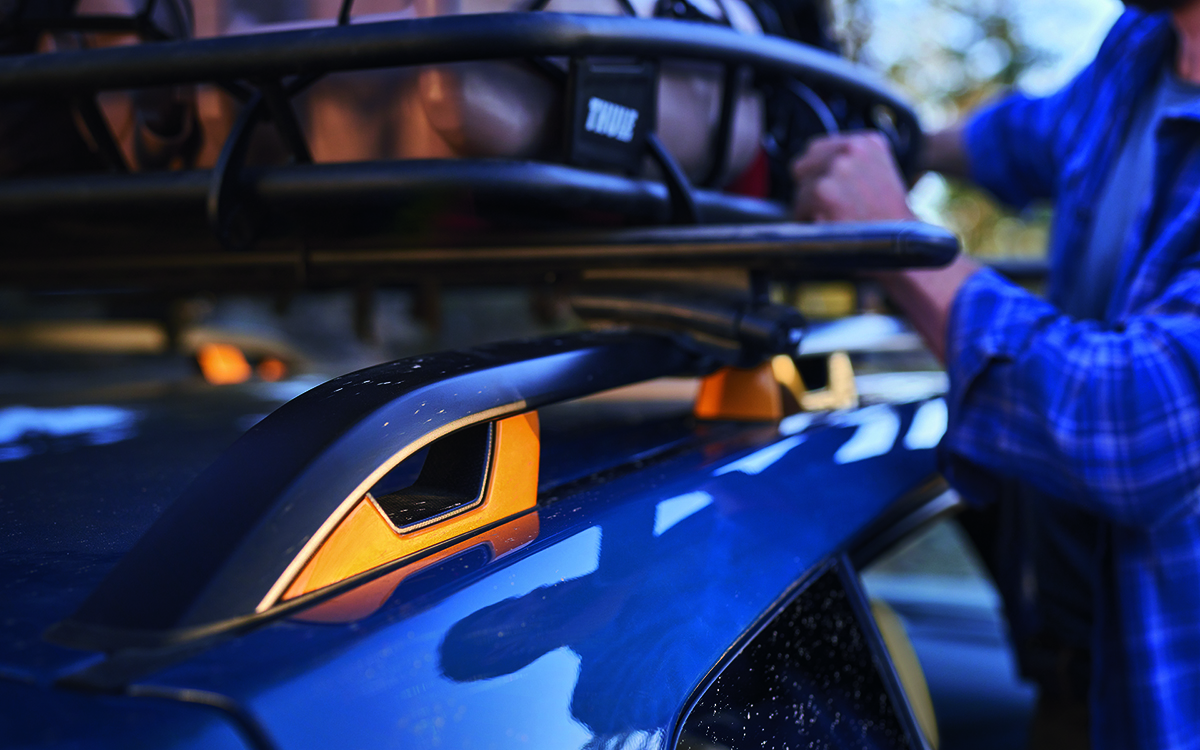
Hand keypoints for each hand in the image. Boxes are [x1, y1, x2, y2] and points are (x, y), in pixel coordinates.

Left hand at [791, 132, 915, 222]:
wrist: (902, 245)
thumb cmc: (887, 218)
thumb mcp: (877, 175)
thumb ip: (850, 164)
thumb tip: (814, 167)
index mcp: (867, 141)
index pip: (817, 150)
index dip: (817, 175)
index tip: (827, 191)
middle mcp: (852, 148)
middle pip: (804, 165)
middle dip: (810, 188)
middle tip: (828, 208)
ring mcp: (838, 167)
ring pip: (801, 187)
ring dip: (808, 206)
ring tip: (832, 219)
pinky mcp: (824, 190)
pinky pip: (798, 206)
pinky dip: (806, 220)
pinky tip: (827, 227)